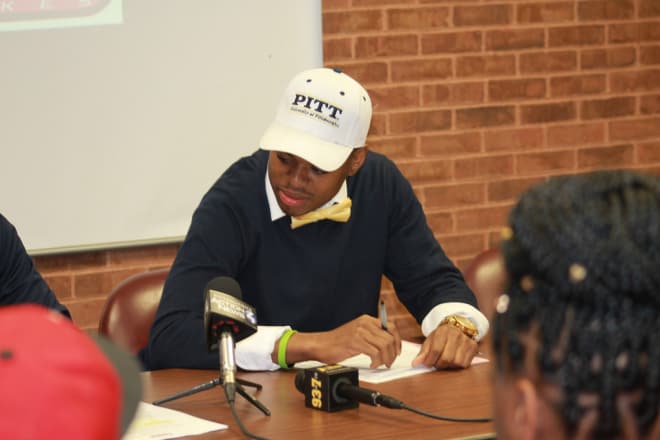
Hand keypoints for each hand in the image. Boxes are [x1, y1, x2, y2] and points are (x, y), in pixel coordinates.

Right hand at [285, 315, 401, 367]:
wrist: (320, 345)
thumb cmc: (337, 342)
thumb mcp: (357, 333)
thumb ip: (371, 335)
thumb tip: (388, 345)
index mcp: (366, 319)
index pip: (391, 326)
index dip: (397, 340)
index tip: (397, 351)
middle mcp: (365, 323)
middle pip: (390, 337)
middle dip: (393, 353)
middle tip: (389, 362)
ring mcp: (360, 331)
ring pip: (385, 345)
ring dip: (386, 358)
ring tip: (381, 364)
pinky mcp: (355, 342)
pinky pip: (375, 352)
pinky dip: (377, 361)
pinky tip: (372, 364)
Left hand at [412, 323, 477, 368]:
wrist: (458, 327)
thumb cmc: (442, 336)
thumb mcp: (430, 340)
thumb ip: (423, 353)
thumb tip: (415, 364)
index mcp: (443, 331)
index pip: (436, 350)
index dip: (430, 360)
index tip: (427, 364)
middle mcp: (456, 335)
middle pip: (446, 358)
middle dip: (439, 364)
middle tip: (436, 363)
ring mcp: (466, 341)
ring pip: (456, 363)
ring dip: (448, 366)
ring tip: (445, 361)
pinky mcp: (473, 347)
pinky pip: (465, 364)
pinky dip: (457, 366)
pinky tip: (454, 360)